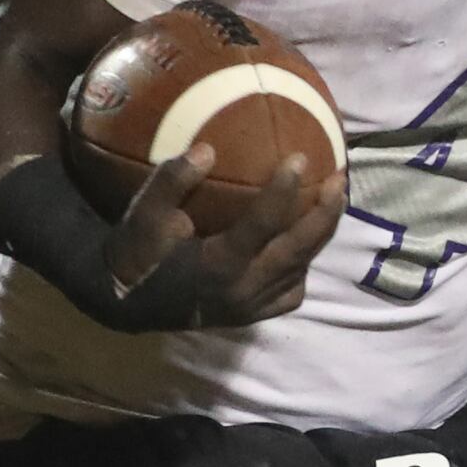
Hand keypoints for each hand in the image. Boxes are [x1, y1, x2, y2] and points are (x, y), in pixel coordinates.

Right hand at [102, 146, 345, 329]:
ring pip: (300, 270)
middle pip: (298, 250)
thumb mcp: (144, 213)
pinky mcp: (252, 316)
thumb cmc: (137, 252)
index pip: (263, 224)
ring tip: (333, 201)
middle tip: (340, 179)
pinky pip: (290, 293)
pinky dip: (301, 267)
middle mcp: (243, 289)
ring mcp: (251, 307)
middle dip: (325, 214)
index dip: (284, 190)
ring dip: (319, 236)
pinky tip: (303, 244)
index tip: (301, 158)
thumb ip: (173, 180)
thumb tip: (208, 149)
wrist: (127, 303)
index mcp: (218, 264)